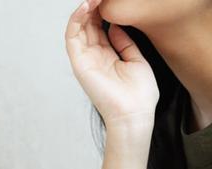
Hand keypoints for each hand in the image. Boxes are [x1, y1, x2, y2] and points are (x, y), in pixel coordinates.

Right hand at [65, 0, 158, 128]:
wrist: (135, 115)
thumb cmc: (140, 97)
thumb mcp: (137, 62)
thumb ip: (126, 43)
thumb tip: (115, 26)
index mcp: (108, 56)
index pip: (100, 27)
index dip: (102, 11)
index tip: (108, 1)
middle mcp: (95, 57)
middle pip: (88, 24)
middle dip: (92, 6)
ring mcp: (86, 60)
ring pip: (78, 27)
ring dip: (84, 9)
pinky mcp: (79, 64)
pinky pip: (72, 36)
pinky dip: (76, 19)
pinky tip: (85, 6)